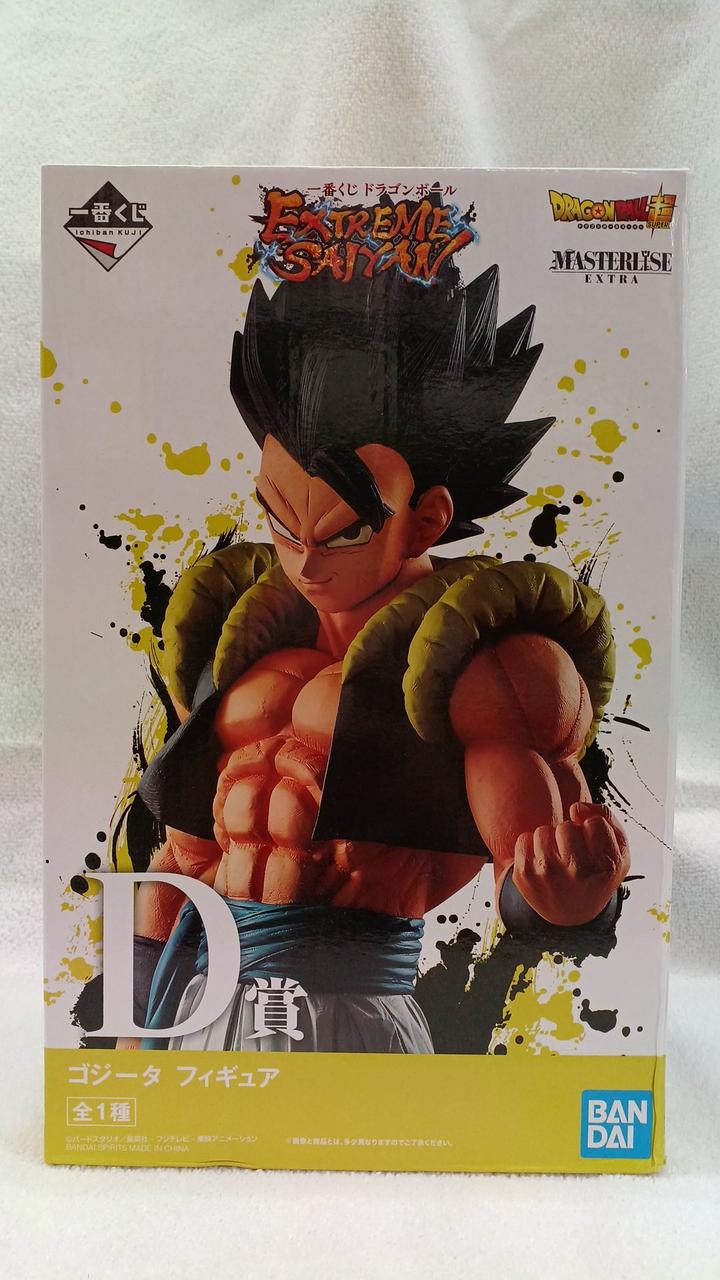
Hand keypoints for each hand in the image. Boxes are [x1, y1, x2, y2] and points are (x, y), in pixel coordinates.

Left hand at [512, 802, 629, 925]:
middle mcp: (577, 873)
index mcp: (605, 867)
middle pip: (566, 826)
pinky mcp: (524, 876)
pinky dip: (532, 846)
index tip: (592, 845)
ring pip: (543, 831)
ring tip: (557, 858)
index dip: (592, 829)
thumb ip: (607, 818)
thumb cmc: (596, 875)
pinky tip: (541, 863)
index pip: (594, 822)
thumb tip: (575, 808)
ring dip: (550, 839)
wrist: (570, 914)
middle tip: (573, 853)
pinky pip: (524, 839)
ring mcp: (548, 875)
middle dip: (569, 834)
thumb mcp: (619, 851)